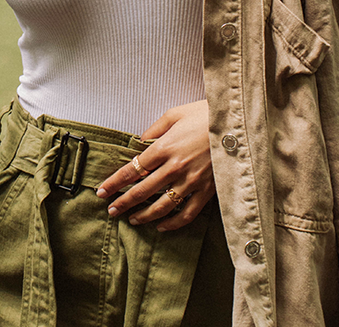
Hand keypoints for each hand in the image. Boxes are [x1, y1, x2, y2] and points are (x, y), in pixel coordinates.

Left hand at [96, 99, 214, 230]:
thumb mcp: (175, 113)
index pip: (132, 170)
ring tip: (132, 219)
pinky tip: (161, 226)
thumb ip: (154, 128)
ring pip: (162, 206)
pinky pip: (187, 213)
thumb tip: (140, 142)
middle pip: (142, 191)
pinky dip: (172, 223)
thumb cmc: (204, 114)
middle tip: (111, 211)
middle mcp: (174, 167)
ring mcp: (191, 181)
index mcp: (164, 147)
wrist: (236, 124)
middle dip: (124, 202)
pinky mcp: (206, 191)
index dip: (114, 183)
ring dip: (144, 215)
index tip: (102, 192)